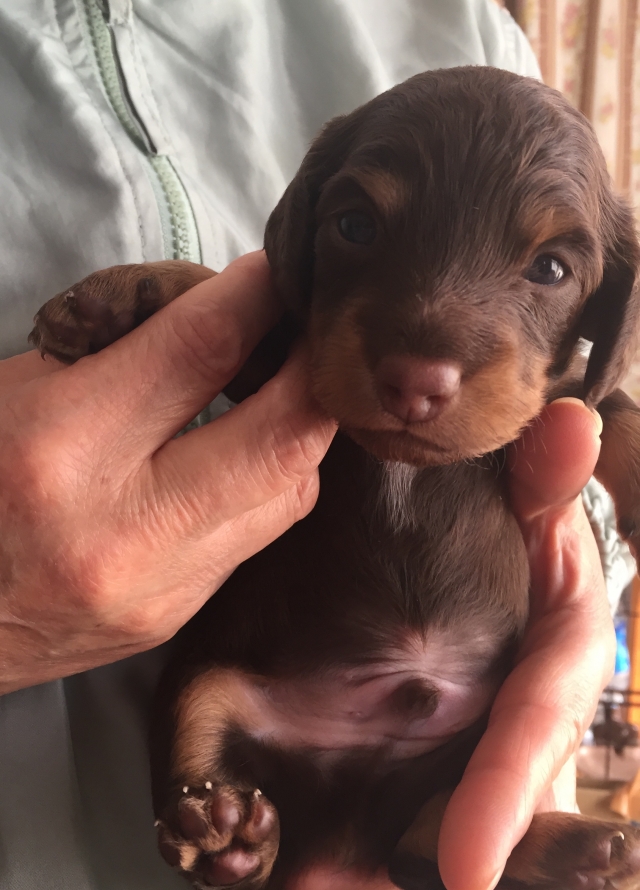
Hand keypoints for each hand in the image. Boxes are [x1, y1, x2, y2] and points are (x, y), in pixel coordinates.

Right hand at [0, 252, 335, 691]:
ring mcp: (162, 586)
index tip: (280, 271)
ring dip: (302, 427)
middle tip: (316, 330)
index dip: (258, 297)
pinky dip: (271, 480)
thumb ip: (123, 351)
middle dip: (317, 368)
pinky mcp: (178, 616)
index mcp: (62, 445)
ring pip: (291, 489)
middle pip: (283, 435)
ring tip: (284, 389)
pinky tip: (249, 455)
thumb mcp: (18, 390)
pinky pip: (259, 533)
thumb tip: (219, 316)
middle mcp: (125, 525)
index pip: (201, 349)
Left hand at [276, 400, 611, 889]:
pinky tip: (304, 869)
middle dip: (448, 858)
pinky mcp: (420, 725)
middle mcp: (512, 701)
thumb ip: (543, 472)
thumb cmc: (512, 509)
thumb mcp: (530, 490)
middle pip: (494, 802)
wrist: (468, 519)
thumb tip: (568, 425)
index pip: (538, 726)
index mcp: (554, 649)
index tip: (467, 868)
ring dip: (393, 866)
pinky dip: (361, 837)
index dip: (509, 792)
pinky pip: (396, 790)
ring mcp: (469, 720)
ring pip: (441, 808)